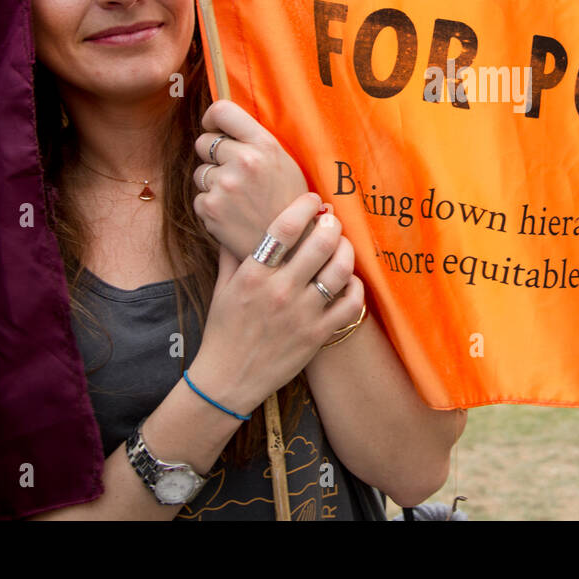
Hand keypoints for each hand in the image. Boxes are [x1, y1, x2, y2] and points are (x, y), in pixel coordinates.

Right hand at [187, 193, 365, 417]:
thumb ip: (231, 254)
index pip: (283, 228)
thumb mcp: (222, 288)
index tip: (312, 199)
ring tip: (342, 245)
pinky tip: (349, 280)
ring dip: (346, 251)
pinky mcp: (317, 335)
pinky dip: (355, 287)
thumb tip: (233, 225)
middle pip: (319, 243)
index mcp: (253, 275)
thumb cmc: (224, 330)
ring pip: (339, 271)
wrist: (228, 379)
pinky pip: (350, 304)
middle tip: (331, 220)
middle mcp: (279, 292)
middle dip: (330, 224)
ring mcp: (301, 315)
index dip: (304, 206)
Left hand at [193, 100, 307, 261]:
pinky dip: (211, 206)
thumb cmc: (290, 204)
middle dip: (214, 156)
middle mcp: (243, 161)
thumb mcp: (284, 163)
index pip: (222, 110)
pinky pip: (199, 197)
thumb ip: (256, 142)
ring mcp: (224, 185)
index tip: (216, 129)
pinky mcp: (210, 208)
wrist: (291, 249)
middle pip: (204, 142)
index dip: (213, 119)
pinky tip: (233, 215)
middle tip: (234, 173)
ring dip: (213, 183)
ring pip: (200, 172)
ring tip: (238, 198)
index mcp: (264, 144)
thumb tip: (222, 125)